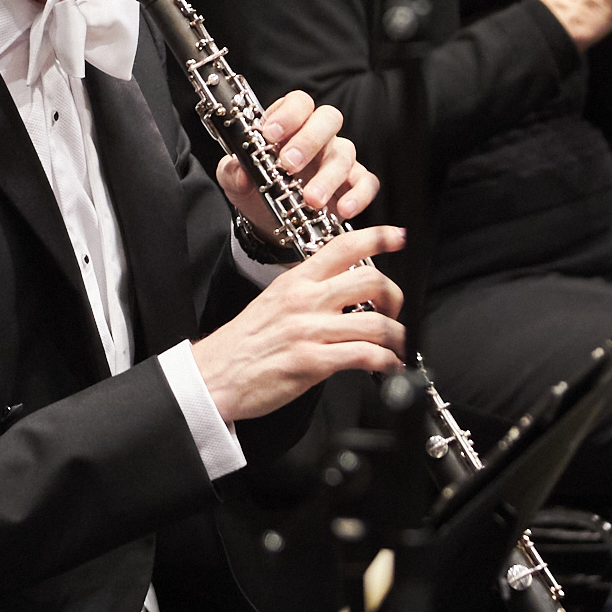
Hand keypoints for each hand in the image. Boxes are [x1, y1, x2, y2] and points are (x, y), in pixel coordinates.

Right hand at [190, 223, 405, 422]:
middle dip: (395, 297)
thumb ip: (307, 292)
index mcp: (296, 281)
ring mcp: (309, 331)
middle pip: (371, 280)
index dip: (377, 236)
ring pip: (376, 323)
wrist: (214, 375)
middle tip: (394, 311)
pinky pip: (364, 356)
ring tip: (396, 346)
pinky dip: (386, 361)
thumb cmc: (243, 344)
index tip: (397, 236)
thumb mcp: (272, 301)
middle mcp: (305, 301)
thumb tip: (343, 293)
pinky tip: (387, 366)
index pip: (343, 246)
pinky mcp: (312, 363)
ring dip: (396, 336)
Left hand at [213, 91, 380, 232]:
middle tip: (289, 165)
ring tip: (311, 201)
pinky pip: (366, 182)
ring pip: (344, 153)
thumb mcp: (236, 182)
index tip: (270, 135)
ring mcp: (338, 158)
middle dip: (309, 140)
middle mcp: (318, 136)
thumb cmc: (256, 192)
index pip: (298, 103)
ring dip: (328, 177)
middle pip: (328, 118)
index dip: (288, 114)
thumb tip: (240, 171)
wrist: (269, 225)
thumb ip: (233, 172)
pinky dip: (358, 195)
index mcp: (289, 125)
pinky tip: (343, 209)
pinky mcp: (354, 182)